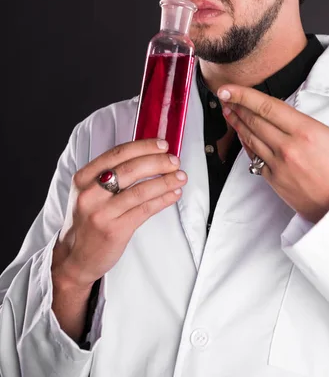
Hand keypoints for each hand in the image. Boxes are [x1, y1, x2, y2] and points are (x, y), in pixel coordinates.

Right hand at [52, 139, 186, 288]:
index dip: (144, 147)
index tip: (162, 145)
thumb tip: (148, 156)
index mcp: (83, 178)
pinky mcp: (114, 230)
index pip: (118, 154)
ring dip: (165, 181)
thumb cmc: (87, 220)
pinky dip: (163, 199)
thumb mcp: (89, 191)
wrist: (74, 257)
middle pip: (131, 169)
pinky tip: (174, 194)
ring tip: (181, 177)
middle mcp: (90, 194)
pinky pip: (145, 210)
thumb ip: (111, 174)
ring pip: (140, 190)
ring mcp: (101, 213)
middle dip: (158, 162)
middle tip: (175, 161)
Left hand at [218, 76, 328, 222]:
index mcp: (306, 132)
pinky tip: (241, 135)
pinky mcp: (275, 181)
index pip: (267, 107)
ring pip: (251, 138)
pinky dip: (245, 144)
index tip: (229, 88)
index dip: (244, 95)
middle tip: (224, 94)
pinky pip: (254, 158)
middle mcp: (288, 148)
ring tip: (228, 110)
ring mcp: (279, 166)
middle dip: (236, 105)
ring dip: (236, 122)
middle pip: (254, 120)